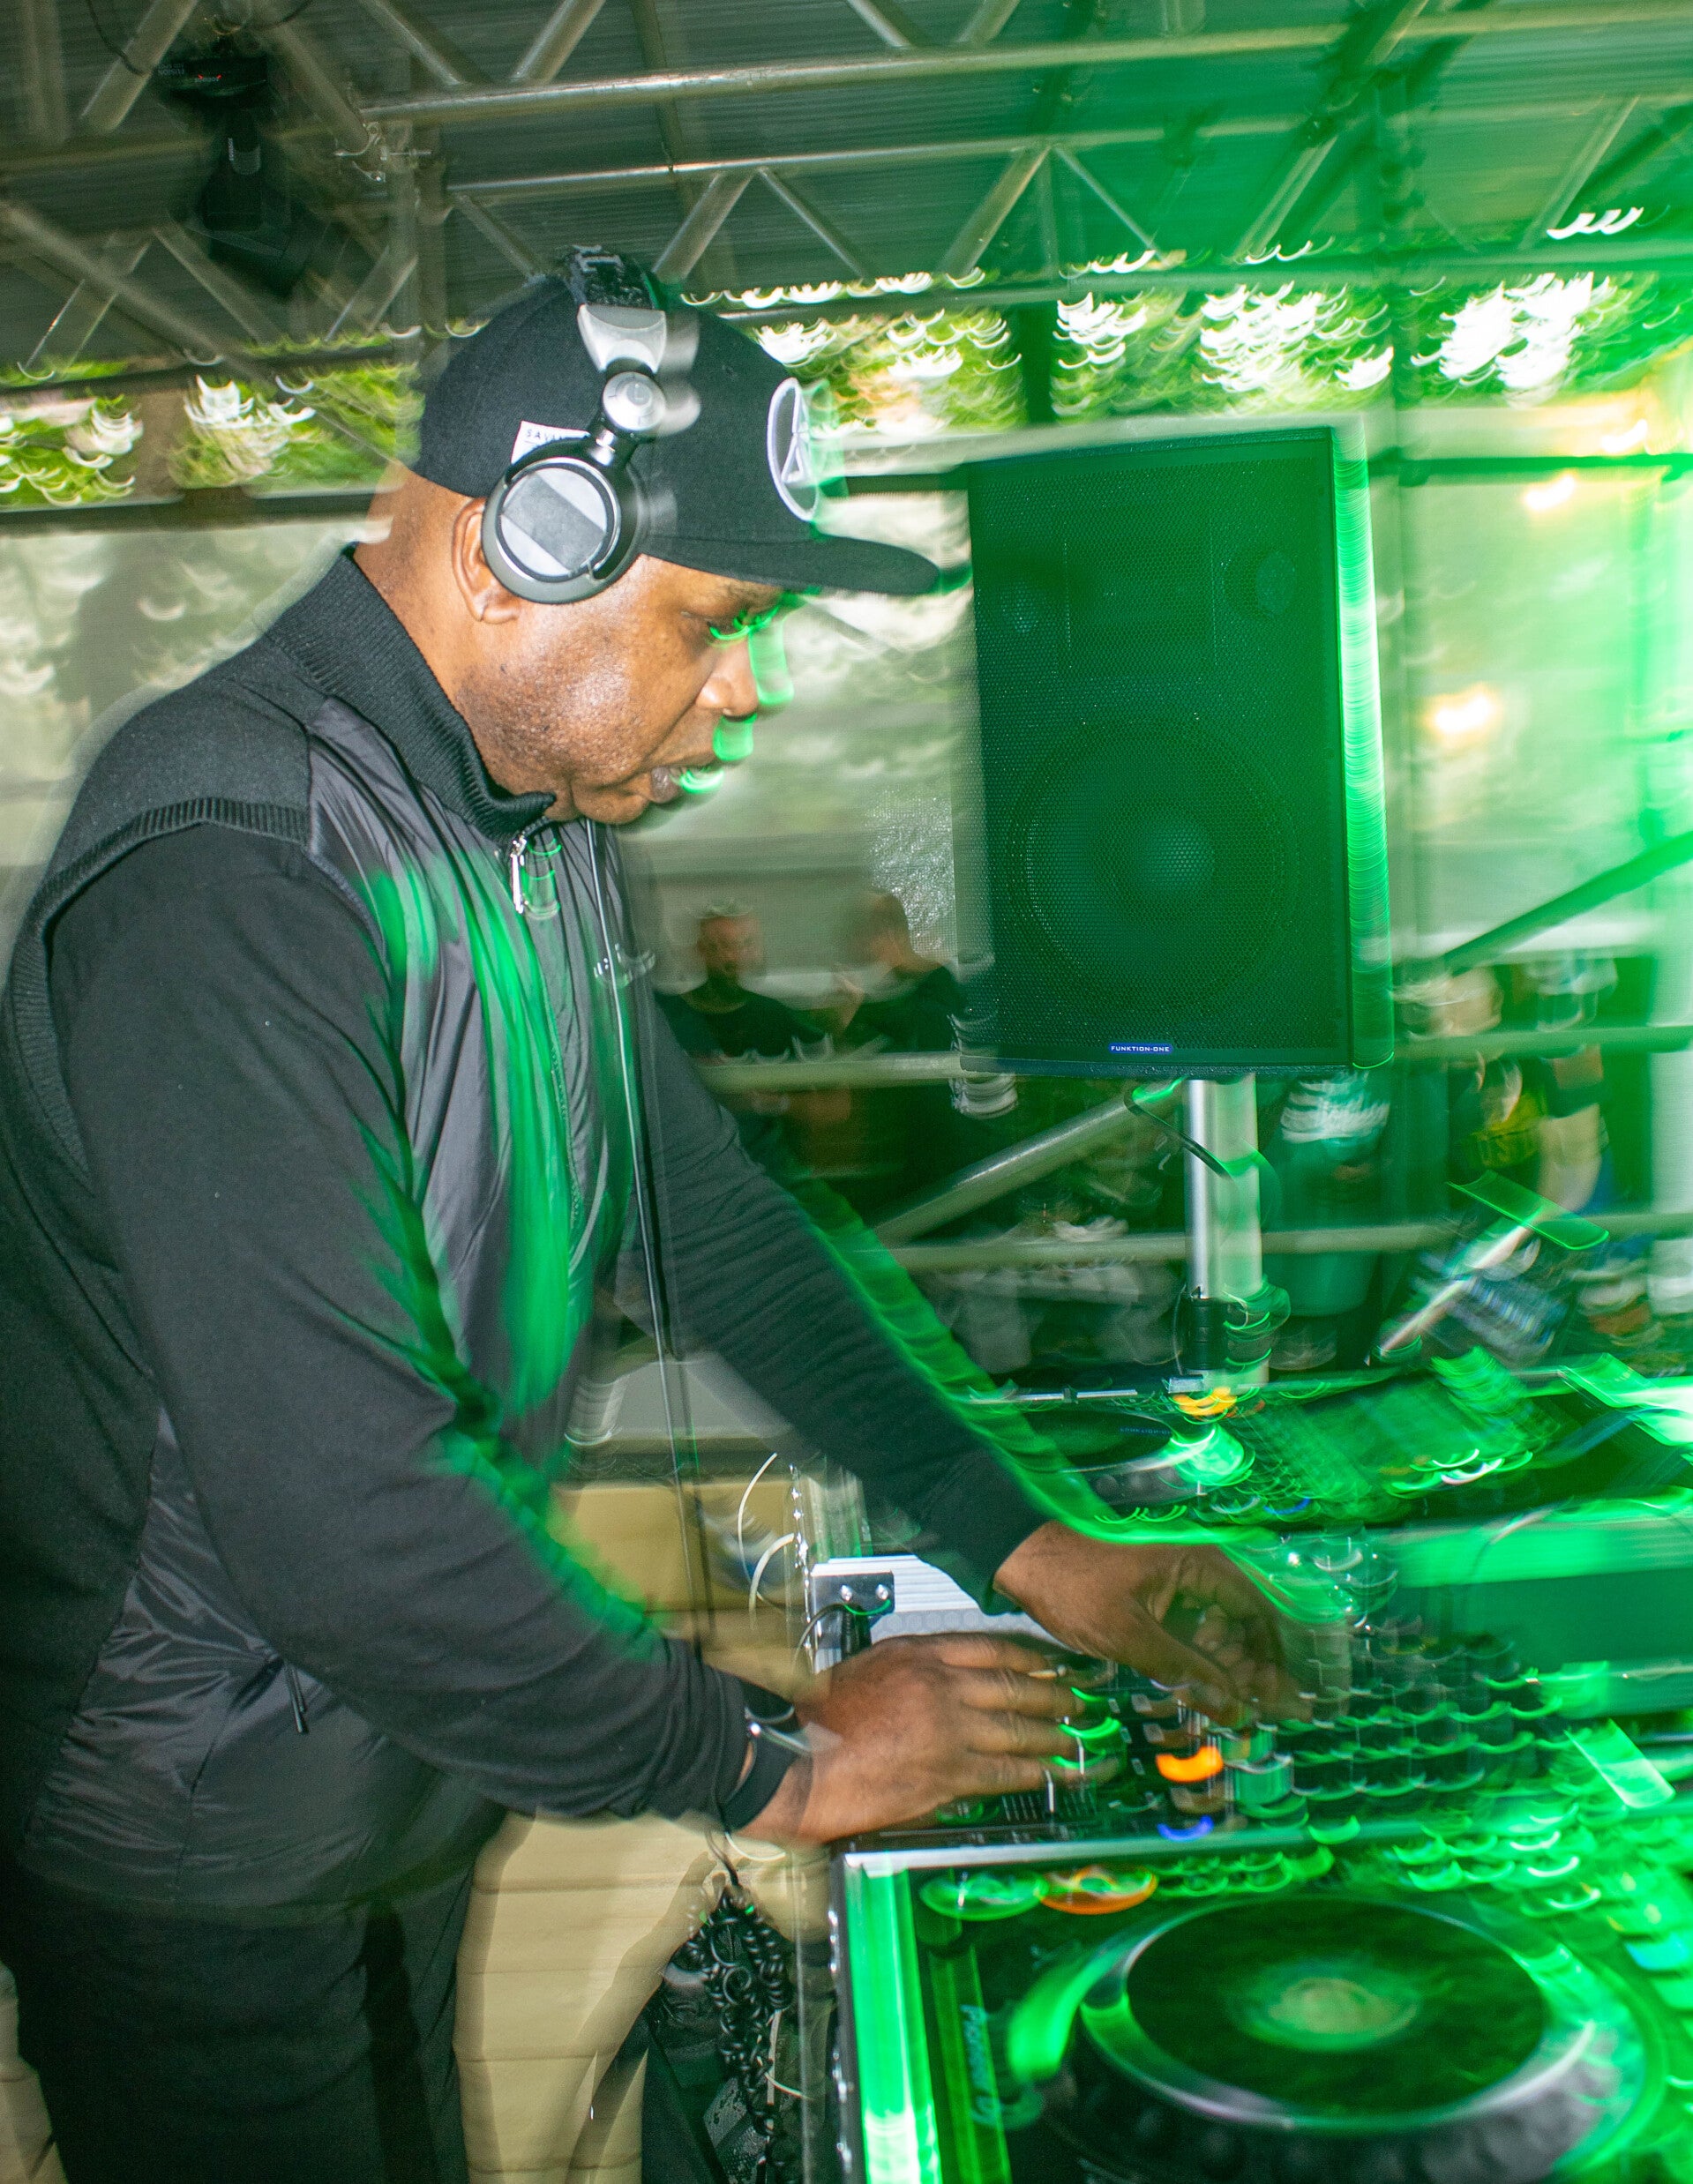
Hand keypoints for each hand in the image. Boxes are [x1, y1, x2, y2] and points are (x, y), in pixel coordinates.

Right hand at [745, 1634, 1079, 1843]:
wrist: (798, 1762)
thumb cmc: (818, 1720)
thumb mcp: (866, 1671)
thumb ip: (912, 1678)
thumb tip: (949, 1699)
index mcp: (918, 1653)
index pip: (989, 1647)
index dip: (1027, 1657)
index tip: (1050, 1663)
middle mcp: (940, 1684)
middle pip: (1014, 1684)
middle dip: (1053, 1693)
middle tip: (1080, 1698)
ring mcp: (948, 1728)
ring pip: (1017, 1728)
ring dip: (1053, 1735)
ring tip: (1077, 1739)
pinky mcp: (947, 1773)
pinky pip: (1004, 1770)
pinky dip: (1035, 1772)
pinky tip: (1054, 1775)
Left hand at [992, 1522, 1299, 1723]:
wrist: (1022, 1556)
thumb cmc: (1073, 1588)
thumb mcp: (1129, 1636)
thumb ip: (1185, 1671)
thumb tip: (1234, 1708)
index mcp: (1200, 1565)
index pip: (1257, 1613)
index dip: (1271, 1659)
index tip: (1277, 1700)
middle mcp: (1197, 1567)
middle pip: (1241, 1622)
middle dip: (1249, 1668)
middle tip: (1247, 1714)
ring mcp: (1175, 1578)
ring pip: (1215, 1626)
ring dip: (1222, 1667)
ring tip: (1224, 1710)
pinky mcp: (1155, 1591)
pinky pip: (1189, 1624)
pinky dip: (1195, 1656)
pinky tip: (1192, 1688)